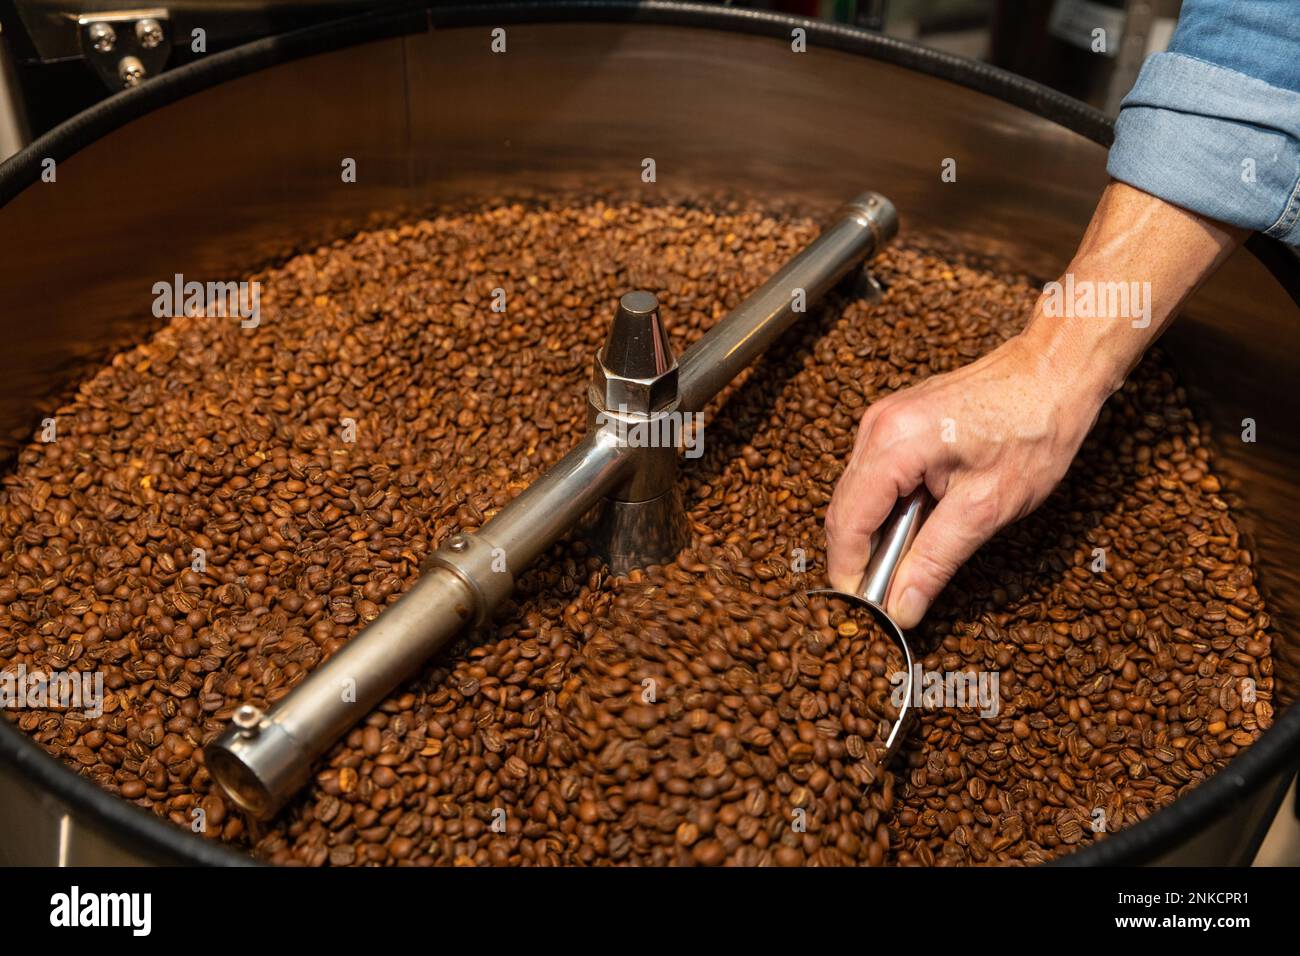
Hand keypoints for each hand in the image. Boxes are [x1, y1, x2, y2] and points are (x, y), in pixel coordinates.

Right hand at [824, 333, 1102, 626]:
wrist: (1055, 372)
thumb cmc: (1033, 429)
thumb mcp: (987, 508)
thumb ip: (935, 560)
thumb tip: (902, 606)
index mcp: (893, 444)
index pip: (847, 522)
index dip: (849, 571)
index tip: (866, 609)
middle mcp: (877, 427)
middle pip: (845, 509)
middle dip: (860, 556)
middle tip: (889, 595)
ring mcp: (883, 420)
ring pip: (858, 494)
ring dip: (876, 533)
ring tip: (910, 561)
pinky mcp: (896, 422)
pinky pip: (875, 476)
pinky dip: (889, 508)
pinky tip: (920, 524)